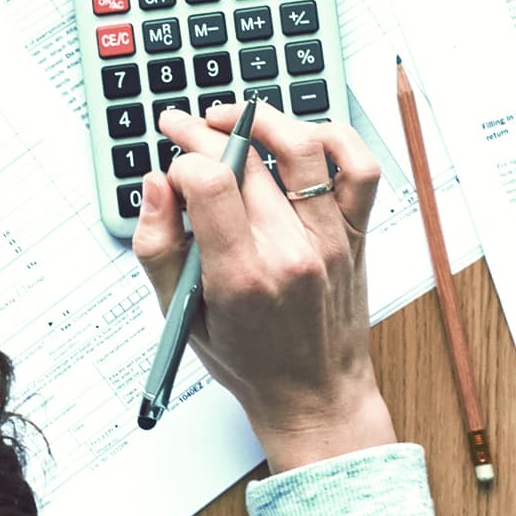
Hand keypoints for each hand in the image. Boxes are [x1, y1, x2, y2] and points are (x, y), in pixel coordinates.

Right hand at [134, 99, 393, 471]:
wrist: (315, 397)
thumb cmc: (249, 362)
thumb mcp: (180, 317)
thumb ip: (157, 248)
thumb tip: (154, 184)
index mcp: (241, 276)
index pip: (209, 181)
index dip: (181, 160)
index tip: (170, 170)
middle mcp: (291, 252)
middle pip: (245, 158)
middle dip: (203, 133)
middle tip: (180, 128)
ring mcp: (330, 239)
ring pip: (301, 146)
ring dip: (261, 119)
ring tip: (232, 118)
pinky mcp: (356, 234)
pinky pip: (360, 168)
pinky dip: (335, 138)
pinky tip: (301, 137)